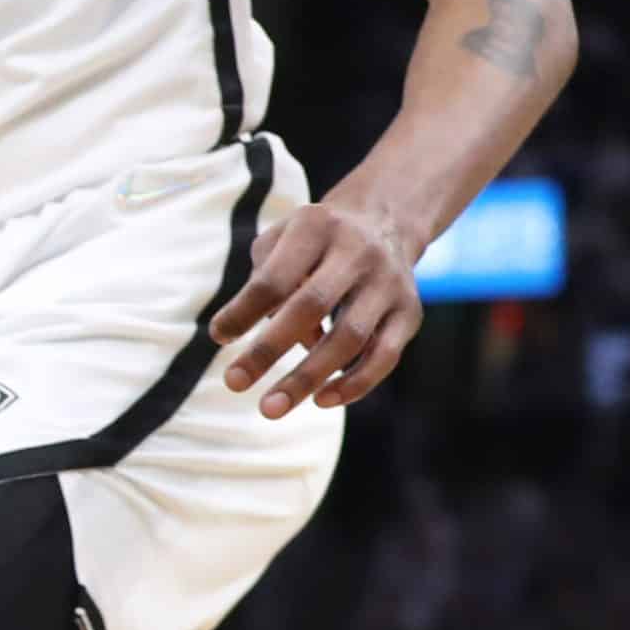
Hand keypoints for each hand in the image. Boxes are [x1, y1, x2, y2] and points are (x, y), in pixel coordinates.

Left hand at [208, 197, 423, 416]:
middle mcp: (358, 252)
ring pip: (349, 338)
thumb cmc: (314, 240)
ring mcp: (389, 283)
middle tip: (233, 383)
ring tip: (271, 407)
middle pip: (310, 306)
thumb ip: (263, 279)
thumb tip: (261, 335)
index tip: (218, 337)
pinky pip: (385, 356)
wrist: (386, 221)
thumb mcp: (281, 239)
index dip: (244, 310)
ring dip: (307, 377)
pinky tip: (321, 401)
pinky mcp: (410, 312)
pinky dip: (354, 383)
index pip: (274, 277)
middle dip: (268, 350)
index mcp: (316, 227)